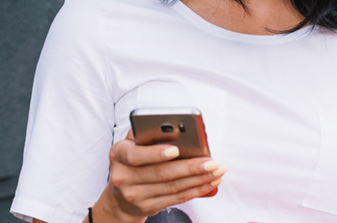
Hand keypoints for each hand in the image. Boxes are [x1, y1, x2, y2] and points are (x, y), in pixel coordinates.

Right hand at [93, 129, 225, 221]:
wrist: (120, 195)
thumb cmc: (134, 159)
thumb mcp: (133, 143)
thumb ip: (148, 133)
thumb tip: (176, 128)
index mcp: (118, 154)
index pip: (136, 154)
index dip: (156, 153)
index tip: (176, 149)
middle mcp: (123, 176)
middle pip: (161, 173)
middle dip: (190, 167)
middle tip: (212, 162)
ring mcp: (134, 195)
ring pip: (172, 187)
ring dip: (199, 179)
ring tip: (217, 171)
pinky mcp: (147, 207)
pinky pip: (176, 198)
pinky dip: (196, 190)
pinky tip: (210, 183)